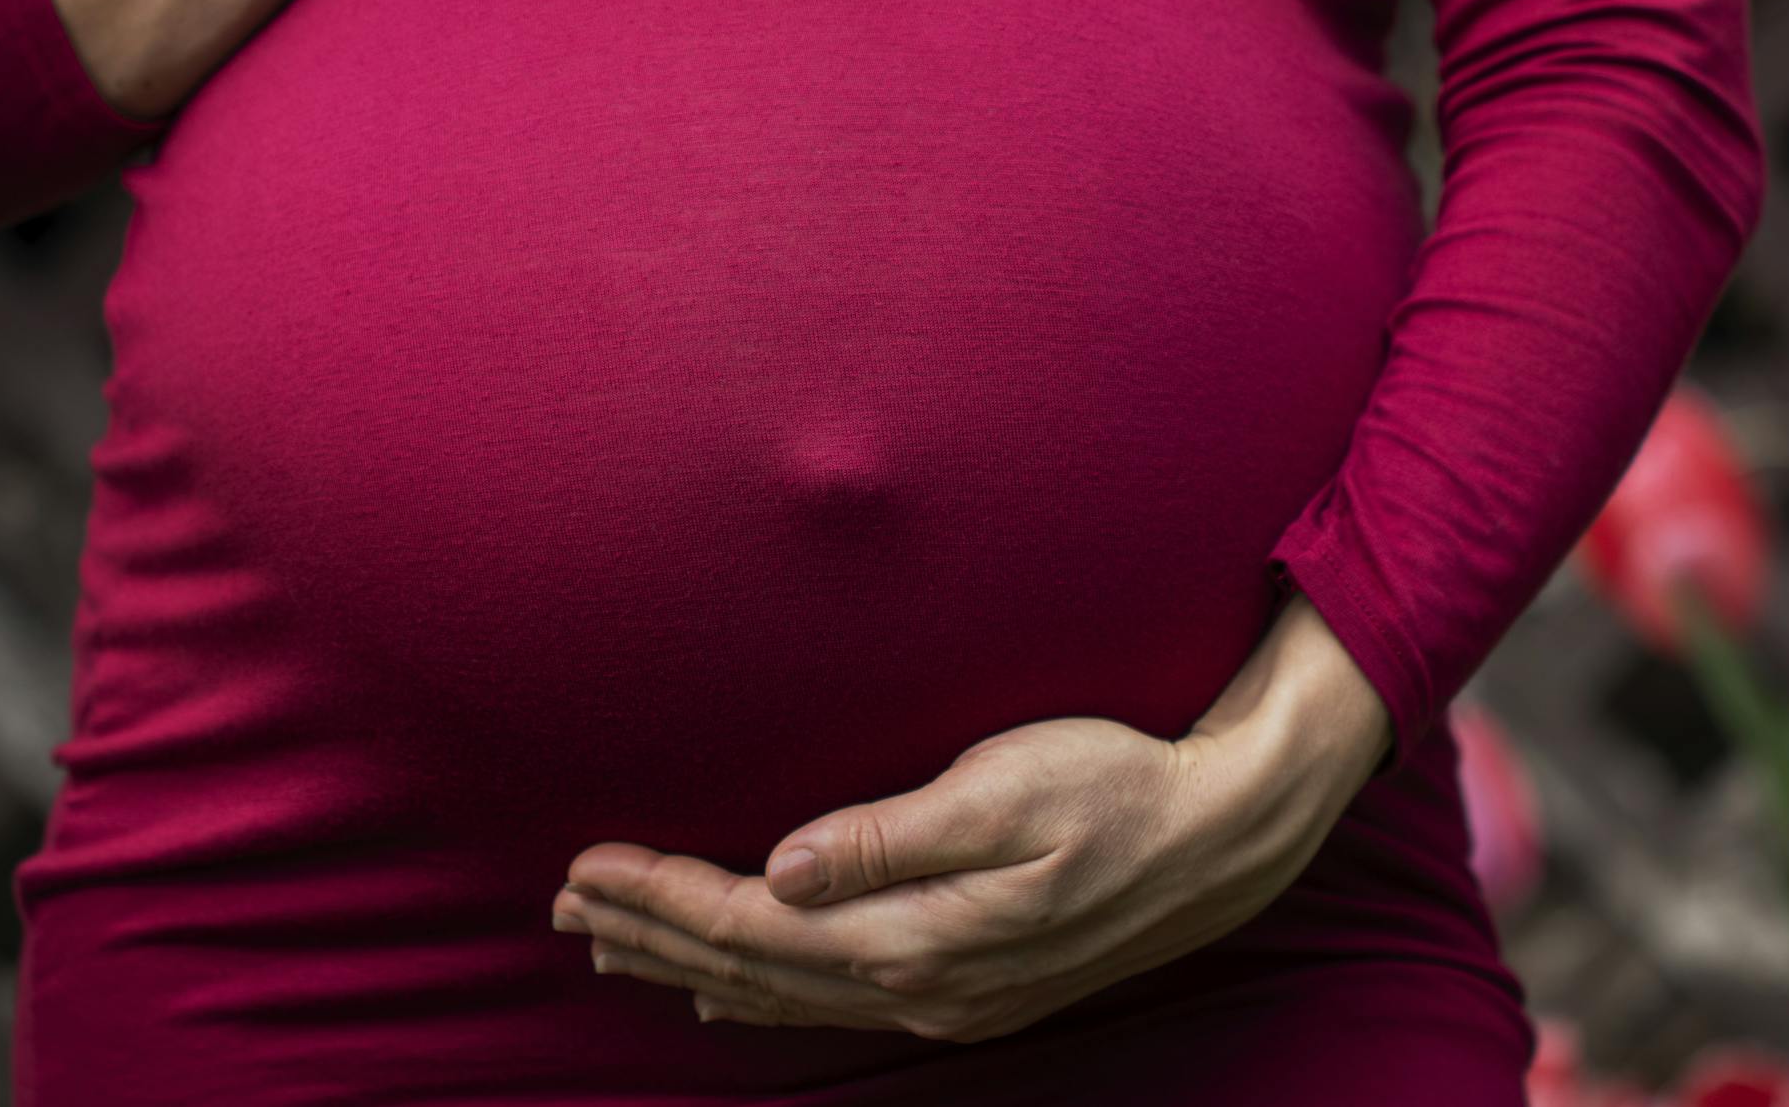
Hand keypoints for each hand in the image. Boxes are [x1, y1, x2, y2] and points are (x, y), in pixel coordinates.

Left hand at [552, 595, 1393, 1040]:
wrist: (1223, 837)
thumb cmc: (1118, 785)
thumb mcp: (1006, 789)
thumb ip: (888, 837)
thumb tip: (782, 870)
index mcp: (918, 935)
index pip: (751, 926)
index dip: (662, 898)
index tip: (588, 864)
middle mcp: (921, 985)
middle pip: (752, 969)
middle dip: (652, 933)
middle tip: (565, 902)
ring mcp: (948, 999)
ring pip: (785, 996)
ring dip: (693, 964)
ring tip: (614, 944)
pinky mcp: (970, 988)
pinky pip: (831, 1003)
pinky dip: (762, 990)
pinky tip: (728, 982)